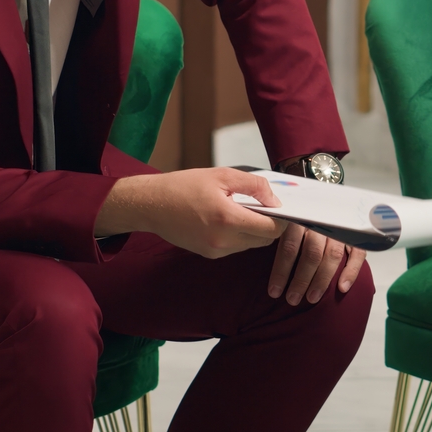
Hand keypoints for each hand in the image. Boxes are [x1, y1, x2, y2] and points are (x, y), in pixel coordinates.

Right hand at [95, 167, 285, 255]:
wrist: (151, 205)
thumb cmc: (183, 185)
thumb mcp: (222, 175)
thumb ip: (254, 186)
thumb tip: (275, 200)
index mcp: (228, 218)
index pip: (271, 229)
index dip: (281, 219)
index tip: (280, 207)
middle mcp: (223, 240)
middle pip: (264, 240)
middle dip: (268, 225)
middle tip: (262, 206)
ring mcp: (215, 251)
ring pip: (250, 245)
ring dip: (253, 230)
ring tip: (240, 210)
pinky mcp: (209, 255)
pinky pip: (235, 247)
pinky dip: (238, 235)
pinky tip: (226, 219)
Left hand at [268, 223, 367, 303]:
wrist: (327, 202)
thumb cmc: (302, 219)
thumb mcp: (287, 222)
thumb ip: (281, 239)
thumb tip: (267, 266)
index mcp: (299, 218)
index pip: (289, 247)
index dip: (281, 271)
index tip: (274, 292)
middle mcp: (320, 221)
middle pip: (311, 253)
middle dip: (301, 280)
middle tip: (292, 299)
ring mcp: (339, 228)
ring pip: (332, 255)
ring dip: (322, 280)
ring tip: (312, 298)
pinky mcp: (354, 234)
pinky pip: (357, 253)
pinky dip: (351, 271)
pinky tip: (342, 288)